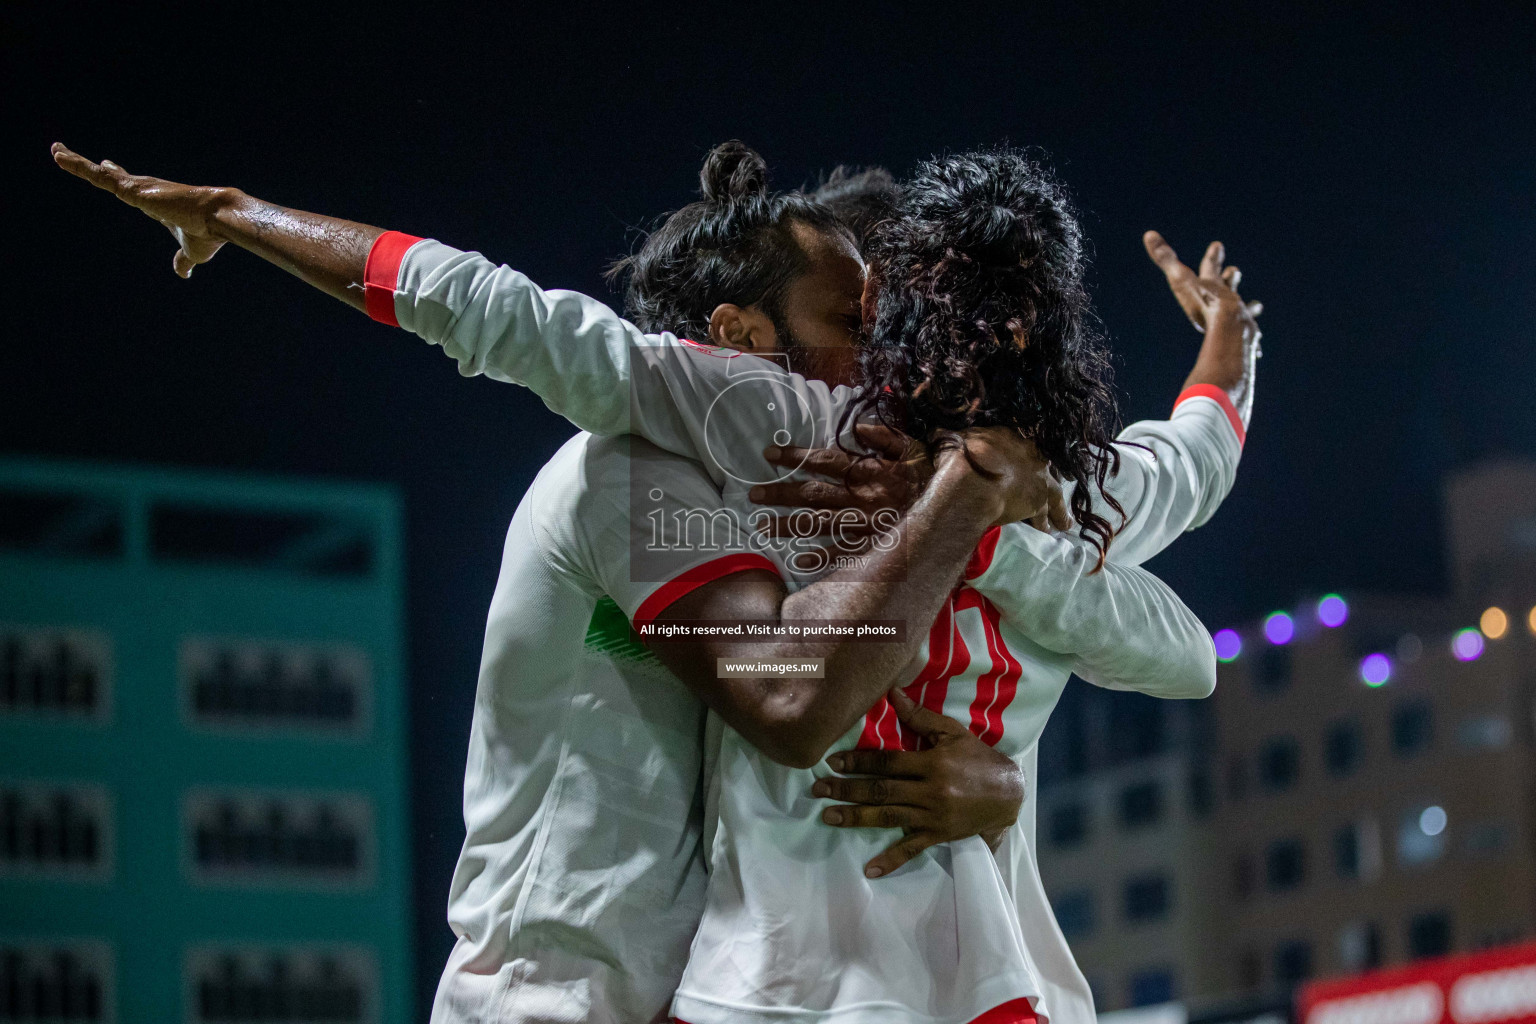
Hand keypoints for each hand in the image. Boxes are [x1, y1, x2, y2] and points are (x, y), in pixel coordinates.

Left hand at [52, 143, 232, 278]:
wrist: (218, 217)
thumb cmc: (209, 234)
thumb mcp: (192, 253)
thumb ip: (183, 261)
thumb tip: (183, 274)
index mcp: (157, 203)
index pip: (132, 188)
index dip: (118, 178)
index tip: (109, 167)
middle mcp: (146, 191)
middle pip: (112, 177)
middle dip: (95, 167)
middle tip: (73, 157)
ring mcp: (138, 187)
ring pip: (100, 174)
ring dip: (76, 163)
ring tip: (56, 152)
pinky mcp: (131, 188)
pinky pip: (98, 176)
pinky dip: (78, 166)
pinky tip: (60, 158)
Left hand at [749, 423, 927, 545]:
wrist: (959, 507)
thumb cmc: (932, 475)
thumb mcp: (912, 447)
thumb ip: (883, 436)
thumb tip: (855, 427)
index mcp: (868, 471)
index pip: (824, 460)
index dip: (796, 456)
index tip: (769, 453)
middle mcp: (862, 497)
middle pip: (814, 494)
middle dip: (782, 493)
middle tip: (753, 495)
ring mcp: (867, 524)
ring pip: (821, 524)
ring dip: (791, 525)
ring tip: (762, 527)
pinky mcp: (875, 545)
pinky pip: (845, 553)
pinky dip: (822, 558)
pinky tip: (798, 560)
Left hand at [812, 688, 1024, 877]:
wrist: (1009, 794)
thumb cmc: (978, 759)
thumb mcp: (953, 733)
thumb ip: (920, 718)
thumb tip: (892, 693)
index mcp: (931, 763)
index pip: (887, 761)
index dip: (858, 761)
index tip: (832, 762)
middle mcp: (930, 791)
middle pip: (881, 790)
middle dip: (846, 790)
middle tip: (817, 790)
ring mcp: (933, 816)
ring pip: (888, 817)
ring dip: (856, 818)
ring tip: (827, 817)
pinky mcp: (938, 835)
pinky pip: (911, 849)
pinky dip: (891, 860)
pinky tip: (870, 869)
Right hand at [936, 426, 1070, 530]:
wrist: (970, 478)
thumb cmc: (957, 457)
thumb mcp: (949, 441)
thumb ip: (946, 438)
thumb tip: (935, 433)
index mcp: (1007, 436)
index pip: (1017, 446)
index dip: (1017, 458)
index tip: (1018, 466)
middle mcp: (1028, 453)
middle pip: (1041, 467)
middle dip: (1044, 479)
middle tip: (1047, 490)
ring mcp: (1037, 476)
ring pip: (1052, 491)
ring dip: (1056, 506)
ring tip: (1061, 521)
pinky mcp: (1038, 500)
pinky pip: (1046, 512)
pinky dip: (1048, 521)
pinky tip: (1049, 531)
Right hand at [1143, 231, 1263, 415]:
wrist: (1231, 328)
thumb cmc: (1204, 304)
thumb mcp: (1180, 280)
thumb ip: (1165, 259)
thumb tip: (1149, 233)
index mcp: (1214, 288)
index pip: (1211, 268)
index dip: (1213, 257)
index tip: (1217, 245)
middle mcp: (1230, 300)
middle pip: (1230, 286)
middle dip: (1231, 278)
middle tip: (1235, 270)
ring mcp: (1240, 318)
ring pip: (1247, 311)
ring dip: (1250, 308)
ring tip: (1257, 306)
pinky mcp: (1247, 337)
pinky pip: (1250, 339)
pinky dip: (1252, 342)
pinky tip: (1258, 351)